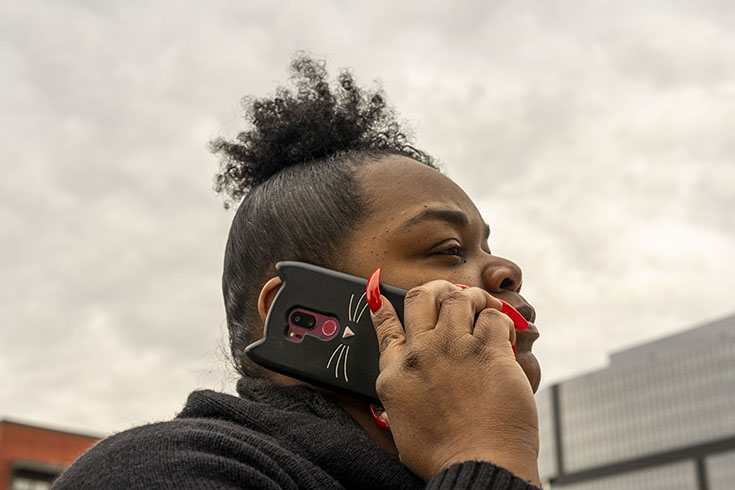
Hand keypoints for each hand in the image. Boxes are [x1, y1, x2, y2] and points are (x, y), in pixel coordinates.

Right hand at [369, 278, 539, 484]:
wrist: (477, 468)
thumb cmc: (442, 457)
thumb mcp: (401, 426)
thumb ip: (398, 398)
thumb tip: (394, 389)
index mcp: (396, 374)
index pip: (385, 326)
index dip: (382, 304)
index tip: (380, 293)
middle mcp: (421, 354)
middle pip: (422, 296)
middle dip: (437, 289)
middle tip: (451, 295)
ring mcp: (455, 349)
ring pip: (460, 297)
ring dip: (473, 298)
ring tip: (483, 308)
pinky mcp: (490, 352)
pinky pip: (495, 317)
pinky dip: (502, 320)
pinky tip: (506, 334)